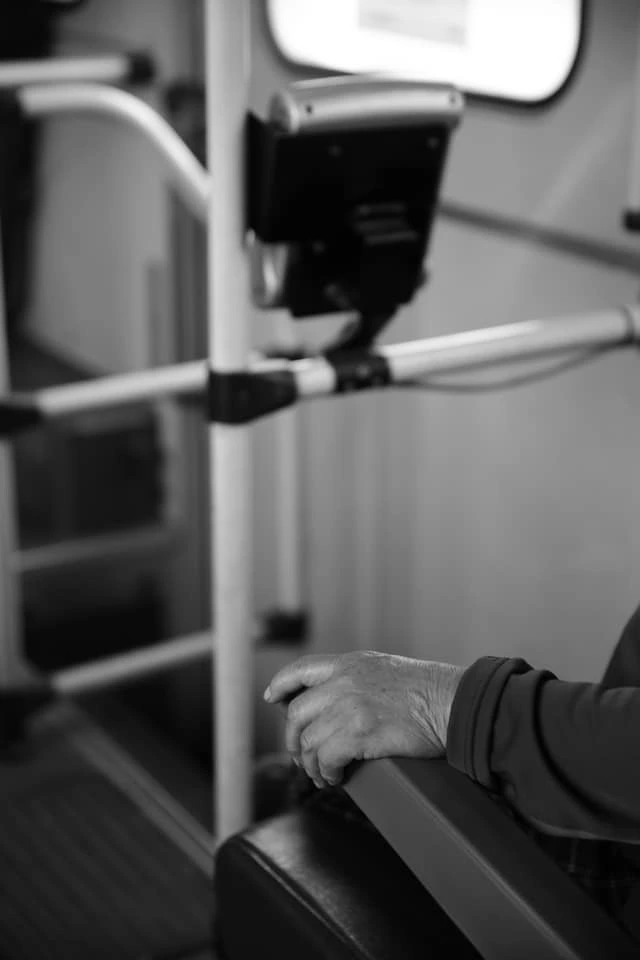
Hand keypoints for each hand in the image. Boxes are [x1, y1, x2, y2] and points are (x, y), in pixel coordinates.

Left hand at [264, 651, 464, 788]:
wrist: (454, 702)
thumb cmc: (429, 690)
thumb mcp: (385, 669)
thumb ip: (358, 678)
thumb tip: (341, 698)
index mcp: (349, 664)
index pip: (301, 669)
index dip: (281, 685)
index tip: (272, 699)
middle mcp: (343, 682)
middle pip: (297, 713)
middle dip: (293, 740)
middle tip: (301, 757)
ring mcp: (350, 707)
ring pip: (308, 741)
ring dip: (311, 764)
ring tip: (322, 776)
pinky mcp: (360, 733)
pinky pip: (326, 758)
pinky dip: (326, 772)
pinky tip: (335, 778)